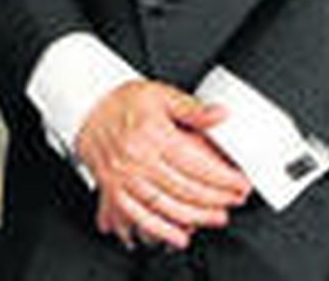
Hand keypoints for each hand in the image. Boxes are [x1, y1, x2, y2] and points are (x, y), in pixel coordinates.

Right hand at [74, 80, 251, 249]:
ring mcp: (123, 174)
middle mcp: (136, 156)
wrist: (88, 108)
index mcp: (151, 132)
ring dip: (195, 216)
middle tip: (235, 200)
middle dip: (216, 199)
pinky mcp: (113, 187)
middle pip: (184, 186)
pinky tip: (180, 235)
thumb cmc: (123, 102)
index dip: (223, 177)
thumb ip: (192, 107)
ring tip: (217, 216)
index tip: (240, 183)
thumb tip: (221, 114)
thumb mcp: (160, 94)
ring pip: (165, 204)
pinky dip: (161, 229)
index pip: (195, 162)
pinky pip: (139, 215)